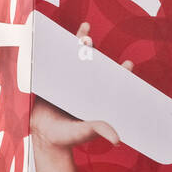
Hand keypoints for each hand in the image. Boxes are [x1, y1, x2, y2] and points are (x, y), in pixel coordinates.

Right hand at [30, 25, 133, 148]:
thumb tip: (117, 139)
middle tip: (91, 42)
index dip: (121, 72)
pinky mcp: (52, 78)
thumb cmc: (66, 137)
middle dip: (93, 51)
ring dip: (80, 43)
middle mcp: (83, 86)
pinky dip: (58, 47)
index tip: (128, 65)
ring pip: (75, 58)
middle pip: (92, 63)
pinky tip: (59, 34)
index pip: (110, 81)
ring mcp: (68, 80)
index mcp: (95, 97)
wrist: (43, 137)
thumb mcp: (83, 132)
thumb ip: (98, 130)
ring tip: (84, 32)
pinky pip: (57, 60)